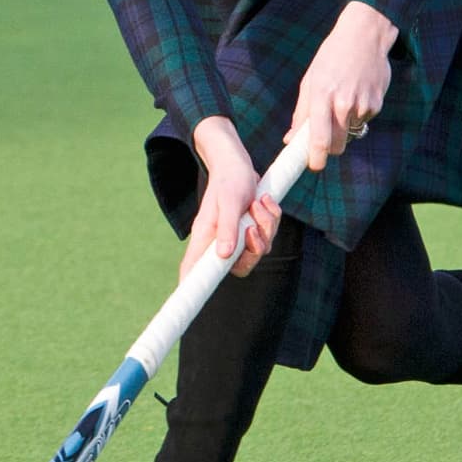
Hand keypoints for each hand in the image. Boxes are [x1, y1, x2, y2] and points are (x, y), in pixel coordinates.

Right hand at [181, 117, 282, 280]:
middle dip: (255, 249)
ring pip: (258, 249)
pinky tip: (264, 201)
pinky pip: (268, 236)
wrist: (238, 161)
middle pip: (238, 267)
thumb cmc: (229, 179)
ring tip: (258, 202)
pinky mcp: (250, 228)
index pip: (194, 270)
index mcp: (206, 237)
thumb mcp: (229, 201)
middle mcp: (219, 240)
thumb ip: (228, 229)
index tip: (189, 301)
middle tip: (253, 227)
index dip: (191, 288)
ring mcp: (235, 236)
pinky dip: (272, 219)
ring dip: (266, 226)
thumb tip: (224, 257)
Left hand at [286, 1, 398, 171]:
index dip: (316, 158)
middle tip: (325, 140)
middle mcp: (343, 103)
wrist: (365, 35)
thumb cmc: (331, 57)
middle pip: (338, 145)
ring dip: (345, 127)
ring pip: (351, 134)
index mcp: (322, 96)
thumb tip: (291, 139)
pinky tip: (357, 93)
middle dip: (331, 148)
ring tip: (343, 100)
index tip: (313, 166)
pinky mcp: (377, 104)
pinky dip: (358, 115)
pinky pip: (363, 121)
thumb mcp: (310, 80)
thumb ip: (301, 113)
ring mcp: (363, 105)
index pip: (319, 139)